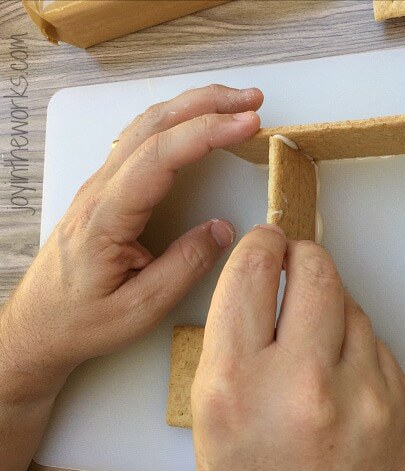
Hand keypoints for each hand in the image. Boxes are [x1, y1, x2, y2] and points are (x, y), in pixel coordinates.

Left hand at [0, 84, 262, 402]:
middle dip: (207, 104)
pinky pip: (142, 140)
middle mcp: (101, 189)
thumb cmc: (82, 319)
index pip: (160, 156)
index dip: (207, 133)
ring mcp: (101, 185)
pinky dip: (177, 121)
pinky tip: (196, 123)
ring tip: (234, 104)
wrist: (40, 323)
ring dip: (193, 107)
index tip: (248, 123)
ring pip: (147, 125)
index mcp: (107, 216)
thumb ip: (185, 267)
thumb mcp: (141, 308)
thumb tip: (222, 230)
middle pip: (155, 125)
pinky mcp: (108, 189)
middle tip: (252, 100)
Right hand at [192, 225, 404, 470]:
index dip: (260, 246)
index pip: (250, 273)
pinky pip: (381, 348)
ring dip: (334, 313)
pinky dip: (361, 352)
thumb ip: (235, 340)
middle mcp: (303, 386)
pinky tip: (345, 386)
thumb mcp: (215, 416)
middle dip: (305, 257)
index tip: (267, 241)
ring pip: (355, 307)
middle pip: (318, 271)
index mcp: (236, 387)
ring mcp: (365, 398)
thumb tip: (265, 280)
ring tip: (317, 353)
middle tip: (298, 262)